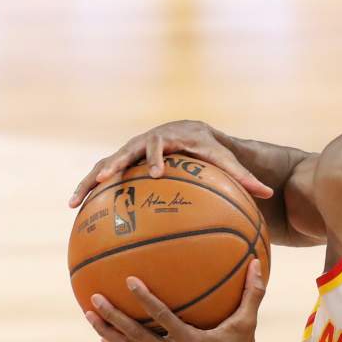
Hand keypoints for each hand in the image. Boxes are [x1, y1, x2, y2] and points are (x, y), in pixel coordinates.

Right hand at [69, 119, 273, 207]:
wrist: (189, 131)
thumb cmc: (210, 149)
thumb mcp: (226, 160)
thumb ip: (245, 177)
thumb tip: (268, 195)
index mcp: (168, 138)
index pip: (160, 145)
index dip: (157, 157)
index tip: (156, 173)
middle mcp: (144, 142)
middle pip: (124, 152)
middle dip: (114, 166)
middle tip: (108, 180)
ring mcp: (129, 152)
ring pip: (104, 165)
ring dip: (89, 182)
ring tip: (74, 203)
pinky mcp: (122, 163)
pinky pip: (101, 177)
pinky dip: (88, 190)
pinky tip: (75, 210)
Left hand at [85, 258, 265, 341]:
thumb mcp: (247, 323)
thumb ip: (252, 293)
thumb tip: (256, 263)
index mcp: (190, 341)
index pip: (162, 318)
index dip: (145, 299)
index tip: (129, 280)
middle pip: (135, 335)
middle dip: (112, 317)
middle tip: (94, 298)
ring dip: (107, 333)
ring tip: (88, 314)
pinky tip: (105, 339)